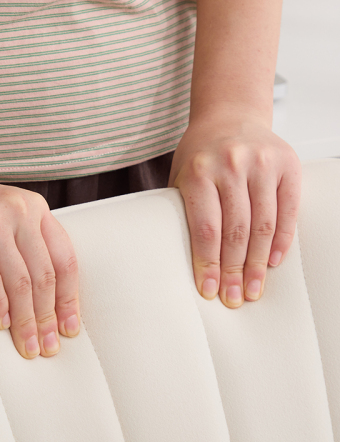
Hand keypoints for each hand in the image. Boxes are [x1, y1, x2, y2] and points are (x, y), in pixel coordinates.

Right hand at [0, 162, 79, 357]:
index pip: (64, 260)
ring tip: (27, 346)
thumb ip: (28, 244)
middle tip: (48, 347)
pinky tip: (0, 324)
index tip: (70, 329)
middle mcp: (19, 212)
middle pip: (44, 276)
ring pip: (19, 281)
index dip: (69, 299)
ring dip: (25, 320)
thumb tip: (46, 301)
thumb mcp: (7, 215)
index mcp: (36, 209)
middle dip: (48, 318)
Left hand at [169, 112, 301, 307]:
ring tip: (253, 289)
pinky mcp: (287, 164)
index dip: (208, 264)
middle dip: (234, 271)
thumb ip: (184, 210)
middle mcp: (231, 166)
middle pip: (235, 232)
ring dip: (258, 263)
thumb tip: (184, 259)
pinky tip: (273, 261)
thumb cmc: (200, 153)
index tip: (209, 291)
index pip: (205, 229)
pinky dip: (282, 239)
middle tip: (234, 298)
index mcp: (199, 172)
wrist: (229, 115)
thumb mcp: (180, 176)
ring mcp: (261, 164)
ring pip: (262, 225)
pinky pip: (288, 209)